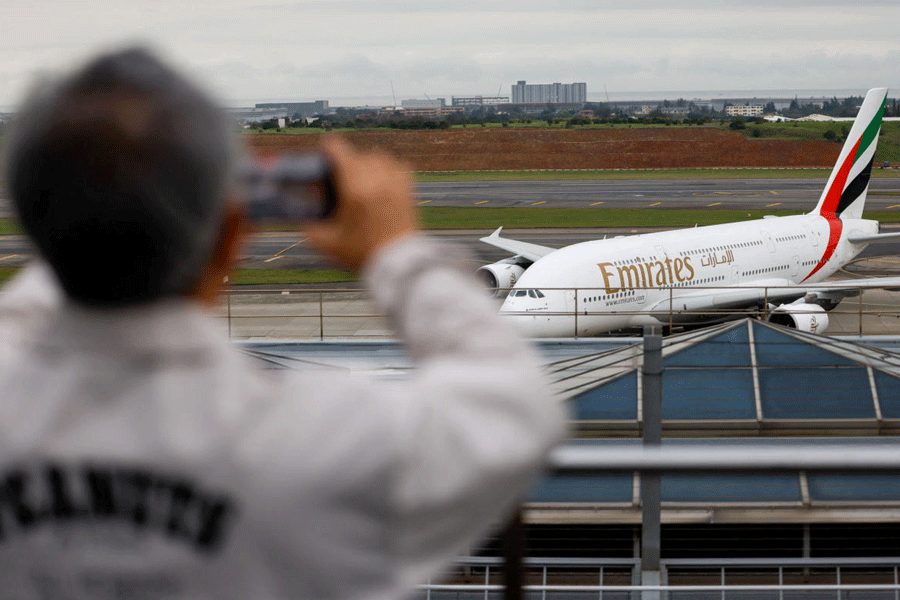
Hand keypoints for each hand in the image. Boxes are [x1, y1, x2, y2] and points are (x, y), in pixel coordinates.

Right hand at [303, 136, 417, 271]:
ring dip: (365, 163)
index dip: (327, 149)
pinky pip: (397, 164)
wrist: (399, 264)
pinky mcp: (408, 188)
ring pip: (377, 156)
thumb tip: (301, 212)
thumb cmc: (362, 254)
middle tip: (339, 179)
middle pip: (356, 154)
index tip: (323, 153)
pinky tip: (380, 181)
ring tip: (360, 180)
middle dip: (345, 163)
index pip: (339, 149)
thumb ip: (309, 226)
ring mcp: (395, 182)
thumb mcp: (327, 242)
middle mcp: (376, 179)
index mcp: (355, 188)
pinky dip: (386, 168)